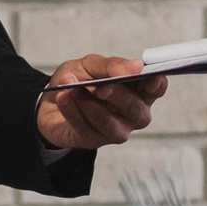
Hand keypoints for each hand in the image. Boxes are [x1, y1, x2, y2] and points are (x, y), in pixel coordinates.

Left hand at [37, 56, 168, 151]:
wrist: (50, 101)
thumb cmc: (78, 80)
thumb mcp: (91, 65)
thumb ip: (112, 65)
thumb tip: (136, 66)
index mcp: (139, 90)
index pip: (157, 87)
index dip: (155, 81)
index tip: (142, 73)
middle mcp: (134, 113)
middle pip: (135, 108)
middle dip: (116, 95)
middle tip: (100, 86)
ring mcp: (118, 129)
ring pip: (109, 122)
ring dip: (87, 103)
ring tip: (69, 88)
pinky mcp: (96, 140)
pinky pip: (86, 127)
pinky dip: (72, 110)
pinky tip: (63, 97)